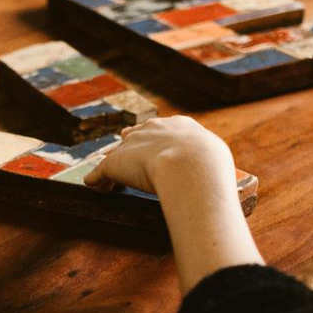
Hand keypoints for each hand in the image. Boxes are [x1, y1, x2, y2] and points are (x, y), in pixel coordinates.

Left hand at [84, 116, 235, 194]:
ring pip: (118, 153)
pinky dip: (97, 180)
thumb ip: (212, 167)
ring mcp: (132, 145)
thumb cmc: (210, 165)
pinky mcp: (115, 163)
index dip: (158, 139)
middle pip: (135, 133)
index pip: (163, 128)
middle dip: (131, 142)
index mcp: (178, 126)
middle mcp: (152, 129)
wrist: (190, 163)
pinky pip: (100, 173)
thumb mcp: (216, 160)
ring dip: (113, 164)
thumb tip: (217, 184)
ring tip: (106, 175)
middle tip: (127, 151)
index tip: (155, 146)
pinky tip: (95, 186)